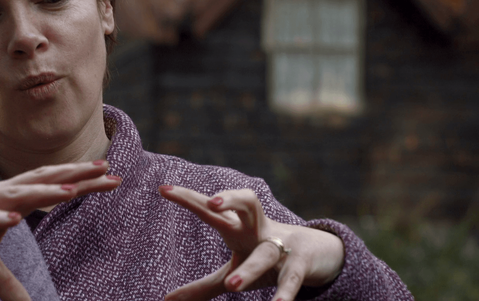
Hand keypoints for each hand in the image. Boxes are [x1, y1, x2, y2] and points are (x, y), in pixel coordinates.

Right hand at [0, 160, 119, 300]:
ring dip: (45, 191)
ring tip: (72, 190)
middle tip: (107, 170)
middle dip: (76, 176)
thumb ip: (7, 281)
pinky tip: (13, 218)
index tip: (114, 179)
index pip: (55, 189)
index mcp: (14, 201)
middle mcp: (3, 195)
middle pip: (45, 182)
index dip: (84, 184)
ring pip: (18, 193)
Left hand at [159, 186, 343, 300]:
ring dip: (251, 269)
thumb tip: (166, 300)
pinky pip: (292, 279)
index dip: (189, 197)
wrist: (315, 255)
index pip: (212, 208)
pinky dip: (285, 293)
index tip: (163, 188)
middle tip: (212, 204)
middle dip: (231, 200)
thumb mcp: (232, 271)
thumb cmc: (264, 259)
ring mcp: (281, 247)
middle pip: (247, 204)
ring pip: (266, 253)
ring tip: (232, 287)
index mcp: (239, 227)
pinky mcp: (300, 266)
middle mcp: (259, 230)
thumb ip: (202, 286)